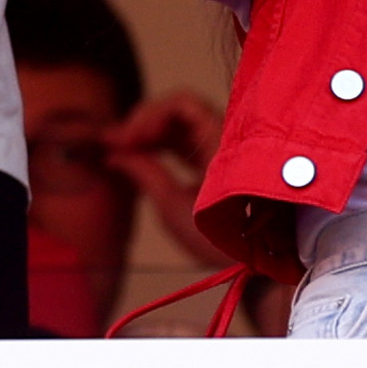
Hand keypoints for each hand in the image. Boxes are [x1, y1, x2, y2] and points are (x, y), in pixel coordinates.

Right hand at [103, 89, 224, 265]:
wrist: (252, 263)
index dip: (150, 115)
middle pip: (178, 111)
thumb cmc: (216, 239)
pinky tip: (137, 155)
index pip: (182, 104)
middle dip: (143, 123)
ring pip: (178, 125)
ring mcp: (217, 149)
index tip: (127, 138)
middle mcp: (221, 138)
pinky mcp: (212, 162)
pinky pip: (183, 141)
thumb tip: (115, 154)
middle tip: (114, 142)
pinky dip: (160, 144)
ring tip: (120, 149)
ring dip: (148, 133)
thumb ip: (145, 173)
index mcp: (218, 143)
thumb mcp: (174, 208)